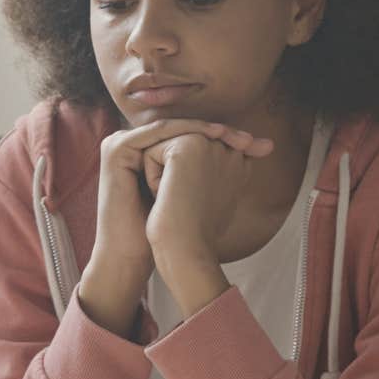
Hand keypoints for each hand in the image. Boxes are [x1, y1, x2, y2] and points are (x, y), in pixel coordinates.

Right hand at [79, 121, 270, 335]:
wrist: (139, 250)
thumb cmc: (170, 228)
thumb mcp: (198, 190)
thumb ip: (217, 167)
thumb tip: (261, 150)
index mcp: (148, 153)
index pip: (190, 137)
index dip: (224, 139)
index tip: (259, 147)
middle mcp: (135, 145)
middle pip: (183, 129)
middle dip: (221, 132)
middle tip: (252, 140)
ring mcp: (122, 144)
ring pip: (173, 128)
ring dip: (206, 128)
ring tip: (234, 135)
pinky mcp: (117, 149)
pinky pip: (158, 132)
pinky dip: (186, 132)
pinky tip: (213, 135)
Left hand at [144, 133, 255, 281]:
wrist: (187, 250)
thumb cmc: (194, 233)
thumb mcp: (209, 199)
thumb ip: (211, 174)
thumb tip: (191, 164)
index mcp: (239, 162)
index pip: (195, 156)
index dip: (185, 180)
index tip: (197, 205)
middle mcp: (229, 148)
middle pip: (176, 149)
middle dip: (172, 177)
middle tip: (188, 204)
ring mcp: (211, 144)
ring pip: (163, 149)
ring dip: (161, 177)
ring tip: (178, 200)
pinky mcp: (186, 146)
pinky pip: (151, 153)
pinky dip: (152, 178)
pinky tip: (168, 196)